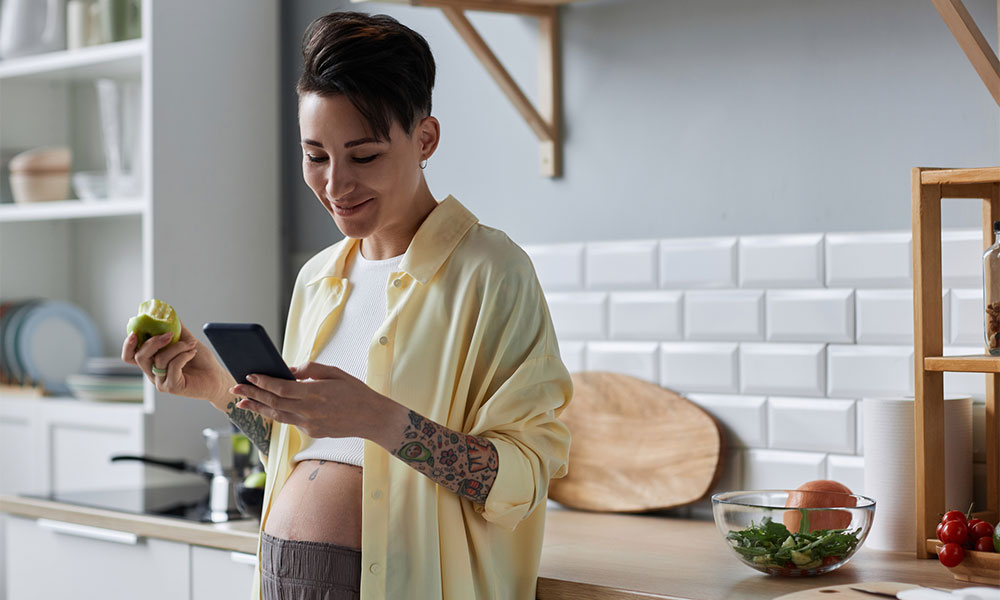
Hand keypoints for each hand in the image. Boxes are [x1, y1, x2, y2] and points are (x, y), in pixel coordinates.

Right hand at [122, 320, 232, 403]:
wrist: (217, 377)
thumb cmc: (201, 361)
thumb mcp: (186, 341)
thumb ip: (175, 329)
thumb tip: (168, 313)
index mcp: (152, 362)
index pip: (130, 356)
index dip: (128, 345)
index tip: (135, 332)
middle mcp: (153, 374)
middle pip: (139, 357)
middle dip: (153, 342)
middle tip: (170, 334)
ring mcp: (161, 382)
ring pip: (159, 359)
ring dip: (177, 347)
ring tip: (191, 345)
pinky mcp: (172, 387)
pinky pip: (173, 366)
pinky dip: (184, 356)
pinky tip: (192, 354)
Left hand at [230, 361, 387, 439]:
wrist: (371, 418)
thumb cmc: (355, 392)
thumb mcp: (336, 373)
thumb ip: (311, 370)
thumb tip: (290, 370)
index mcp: (315, 393)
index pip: (282, 388)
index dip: (263, 382)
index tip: (250, 376)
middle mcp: (309, 411)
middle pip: (274, 402)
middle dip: (253, 395)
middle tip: (236, 389)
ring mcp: (309, 424)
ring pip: (277, 415)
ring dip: (258, 408)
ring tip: (242, 403)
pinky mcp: (311, 432)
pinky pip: (290, 421)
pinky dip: (277, 413)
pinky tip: (267, 407)